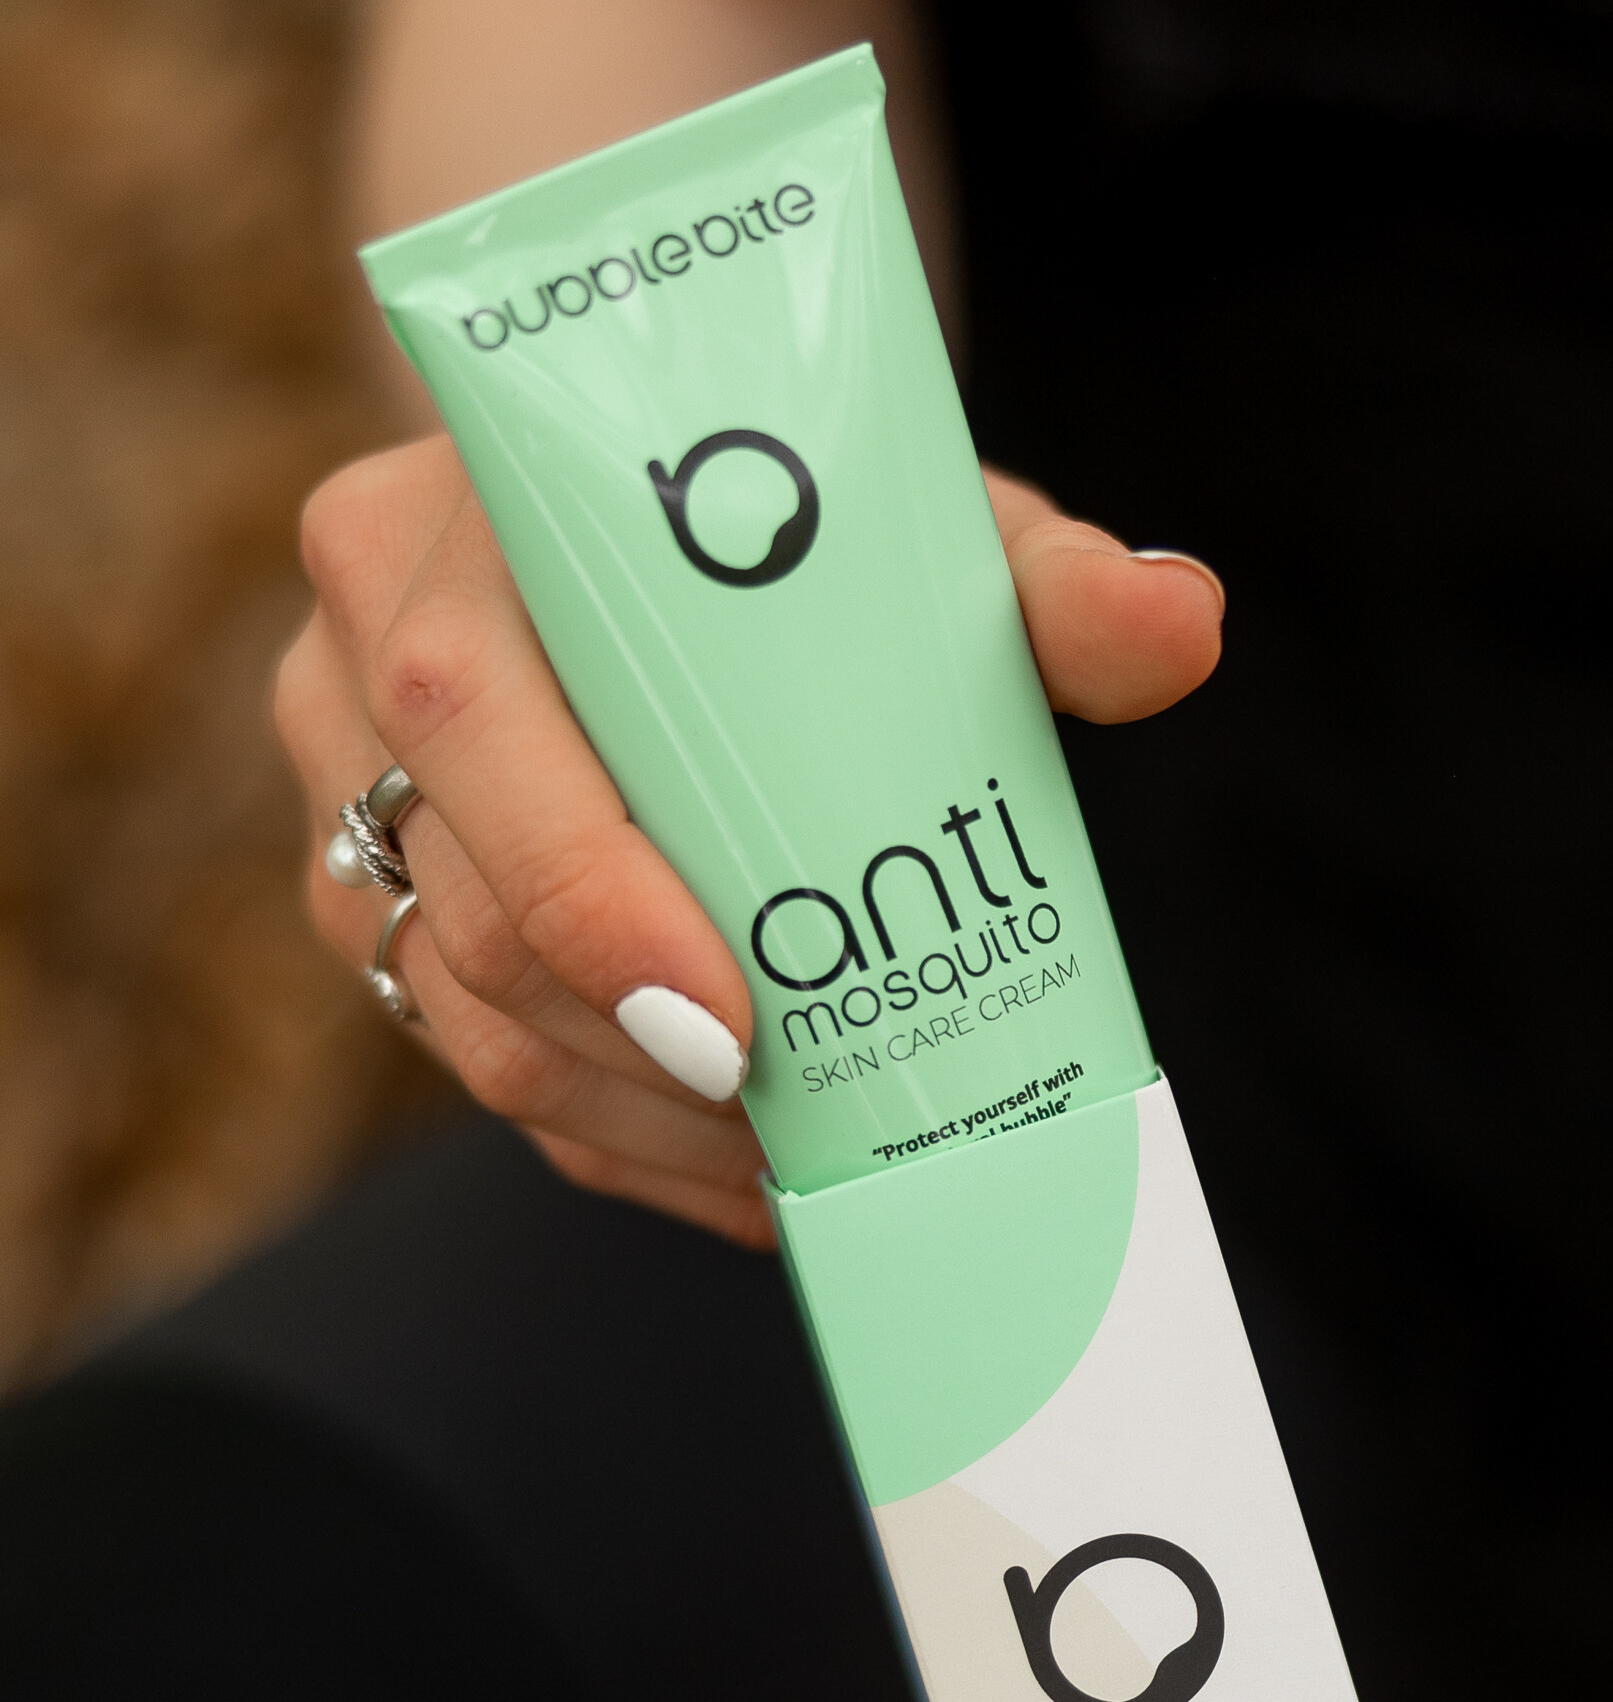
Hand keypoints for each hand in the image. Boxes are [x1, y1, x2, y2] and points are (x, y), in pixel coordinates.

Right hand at [278, 438, 1221, 1243]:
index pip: (467, 718)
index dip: (588, 889)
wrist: (672, 534)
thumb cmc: (787, 532)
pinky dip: (627, 1139)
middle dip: (639, 1047)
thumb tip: (1180, 621)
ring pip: (471, 1018)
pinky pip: (485, 1066)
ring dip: (643, 1118)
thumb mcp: (916, 528)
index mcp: (435, 536)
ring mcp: (344, 807)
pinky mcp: (375, 913)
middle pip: (467, 907)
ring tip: (806, 1157)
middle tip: (798, 1116)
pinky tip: (756, 1174)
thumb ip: (1047, 578)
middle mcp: (351, 671)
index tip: (732, 1016)